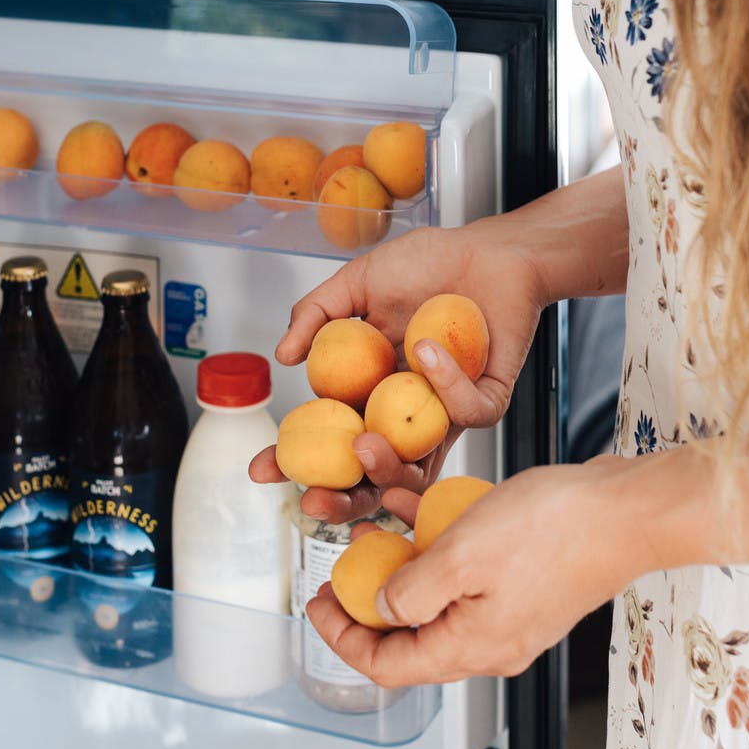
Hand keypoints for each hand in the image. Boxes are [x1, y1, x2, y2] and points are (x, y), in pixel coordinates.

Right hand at [249, 224, 546, 519]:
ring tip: (365, 443)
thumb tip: (282, 356)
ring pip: (421, 467)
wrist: (487, 248)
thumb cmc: (429, 263)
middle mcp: (406, 410)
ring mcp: (446, 412)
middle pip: (373, 474)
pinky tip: (426, 347)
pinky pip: (466, 413)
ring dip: (389, 467)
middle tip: (315, 499)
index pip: (330, 437)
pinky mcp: (487, 401)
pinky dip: (445, 385)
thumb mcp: (358, 283)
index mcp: (370, 389)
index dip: (293, 459)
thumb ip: (316, 314)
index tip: (261, 469)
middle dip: (342, 499)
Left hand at [306, 458, 639, 684]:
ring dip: (402, 562)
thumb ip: (412, 589)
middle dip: (369, 596)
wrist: (626, 510)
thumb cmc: (558, 530)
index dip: (343, 636)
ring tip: (376, 523)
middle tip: (342, 565)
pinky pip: (465, 573)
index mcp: (472, 646)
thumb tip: (380, 609)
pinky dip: (437, 543)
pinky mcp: (524, 584)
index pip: (388, 664)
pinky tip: (421, 505)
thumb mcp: (463, 553)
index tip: (318, 603)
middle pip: (410, 635)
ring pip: (436, 597)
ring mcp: (510, 613)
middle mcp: (490, 640)